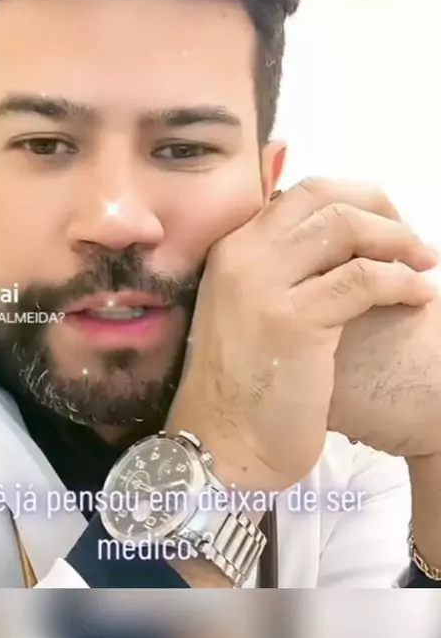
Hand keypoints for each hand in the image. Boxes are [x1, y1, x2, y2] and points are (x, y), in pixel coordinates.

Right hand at [166, 178, 437, 491]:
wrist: (217, 444)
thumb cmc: (241, 384)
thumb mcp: (249, 310)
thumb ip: (281, 272)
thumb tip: (338, 248)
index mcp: (232, 248)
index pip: (302, 193)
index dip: (354, 199)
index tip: (385, 225)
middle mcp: (243, 255)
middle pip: (324, 196)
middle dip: (380, 208)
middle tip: (410, 240)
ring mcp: (263, 285)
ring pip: (345, 228)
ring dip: (398, 240)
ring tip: (424, 265)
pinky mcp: (294, 322)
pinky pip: (363, 280)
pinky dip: (401, 282)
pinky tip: (418, 297)